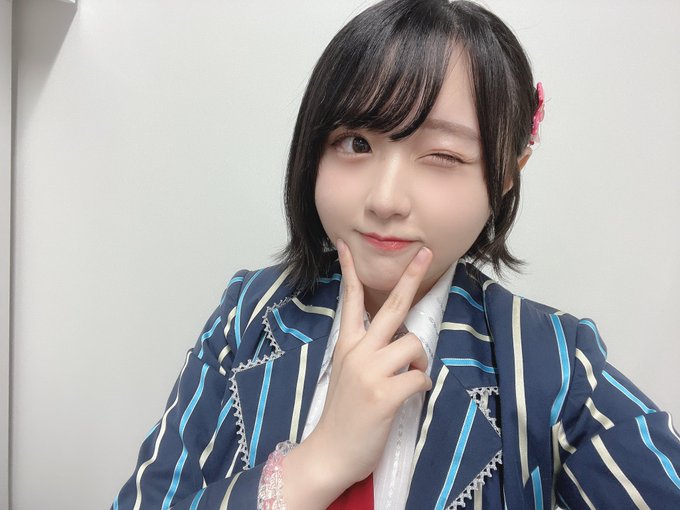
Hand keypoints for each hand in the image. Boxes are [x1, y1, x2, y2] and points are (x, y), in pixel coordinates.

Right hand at [284, 239, 433, 507]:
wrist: (330, 452)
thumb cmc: (343, 414)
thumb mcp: (347, 373)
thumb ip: (366, 351)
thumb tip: (399, 339)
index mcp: (347, 345)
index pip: (349, 300)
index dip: (350, 271)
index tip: (347, 245)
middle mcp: (358, 352)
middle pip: (391, 307)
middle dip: (410, 277)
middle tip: (424, 253)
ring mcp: (371, 372)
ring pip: (414, 344)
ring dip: (420, 360)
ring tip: (410, 376)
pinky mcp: (385, 394)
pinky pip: (420, 376)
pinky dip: (421, 385)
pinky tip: (409, 396)